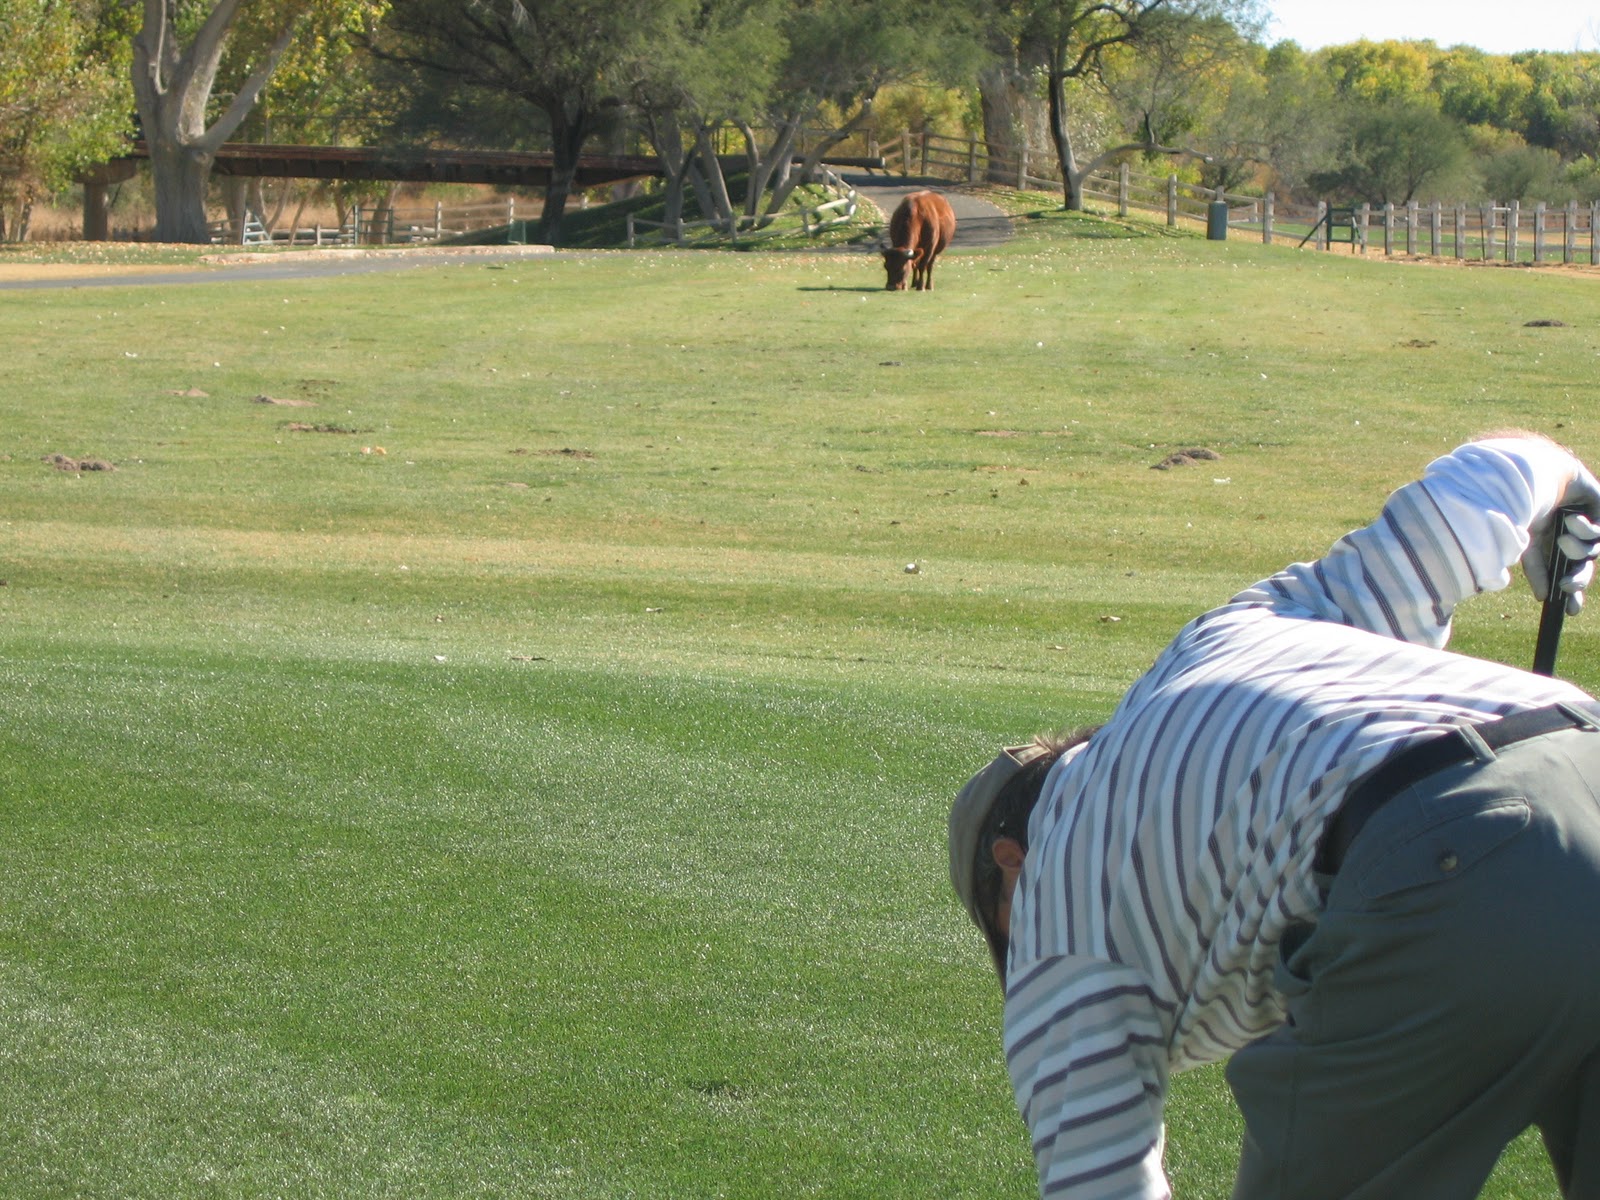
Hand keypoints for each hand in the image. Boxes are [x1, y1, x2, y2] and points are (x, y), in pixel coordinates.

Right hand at [1523, 469, 1599, 614]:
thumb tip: (1543, 597)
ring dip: (1578, 549)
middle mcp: (1572, 534)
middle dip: (1578, 578)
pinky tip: (1572, 521)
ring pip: (1592, 550)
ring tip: (1563, 539)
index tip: (1569, 610)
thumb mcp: (1527, 543)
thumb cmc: (1525, 505)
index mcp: (1552, 542)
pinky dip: (1587, 530)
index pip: (1566, 572)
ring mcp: (1587, 520)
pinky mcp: (1599, 507)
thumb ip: (1537, 569)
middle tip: (1569, 587)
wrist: (1534, 474)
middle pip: (1583, 566)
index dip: (1570, 591)